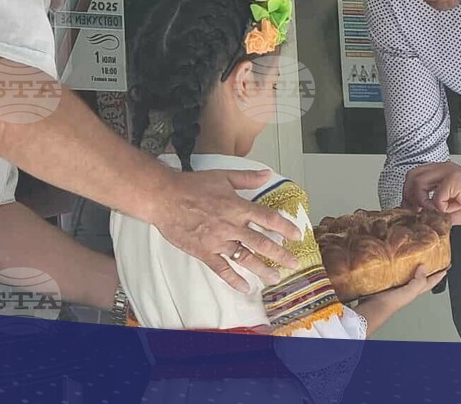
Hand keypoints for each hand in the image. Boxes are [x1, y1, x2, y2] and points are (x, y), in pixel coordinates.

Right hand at [152, 168, 301, 292]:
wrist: (164, 198)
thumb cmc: (191, 186)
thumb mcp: (222, 177)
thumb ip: (246, 178)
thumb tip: (266, 174)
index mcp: (237, 207)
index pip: (268, 218)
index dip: (285, 227)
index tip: (296, 235)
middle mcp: (231, 226)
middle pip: (262, 243)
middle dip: (281, 254)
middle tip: (293, 263)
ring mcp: (218, 241)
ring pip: (245, 258)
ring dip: (262, 269)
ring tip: (274, 277)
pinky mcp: (204, 252)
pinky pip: (222, 269)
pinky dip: (233, 279)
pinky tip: (244, 287)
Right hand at [353, 265, 446, 334]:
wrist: (374, 307)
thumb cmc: (391, 303)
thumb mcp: (409, 292)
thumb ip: (418, 281)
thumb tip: (424, 267)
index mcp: (415, 290)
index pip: (431, 282)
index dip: (439, 275)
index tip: (446, 267)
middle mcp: (407, 288)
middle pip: (420, 277)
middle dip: (425, 268)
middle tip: (430, 257)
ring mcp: (397, 285)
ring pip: (407, 274)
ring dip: (410, 266)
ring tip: (412, 254)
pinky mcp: (386, 282)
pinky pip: (393, 272)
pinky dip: (395, 266)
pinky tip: (392, 260)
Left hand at [404, 162, 460, 225]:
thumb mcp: (448, 207)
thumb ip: (431, 207)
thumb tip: (416, 215)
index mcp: (440, 171)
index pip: (414, 175)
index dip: (407, 192)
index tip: (410, 208)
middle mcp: (443, 167)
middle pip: (412, 176)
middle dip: (410, 196)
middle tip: (417, 211)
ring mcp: (448, 171)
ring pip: (419, 183)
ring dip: (423, 202)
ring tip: (436, 211)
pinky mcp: (454, 179)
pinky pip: (436, 196)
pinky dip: (441, 208)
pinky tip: (452, 209)